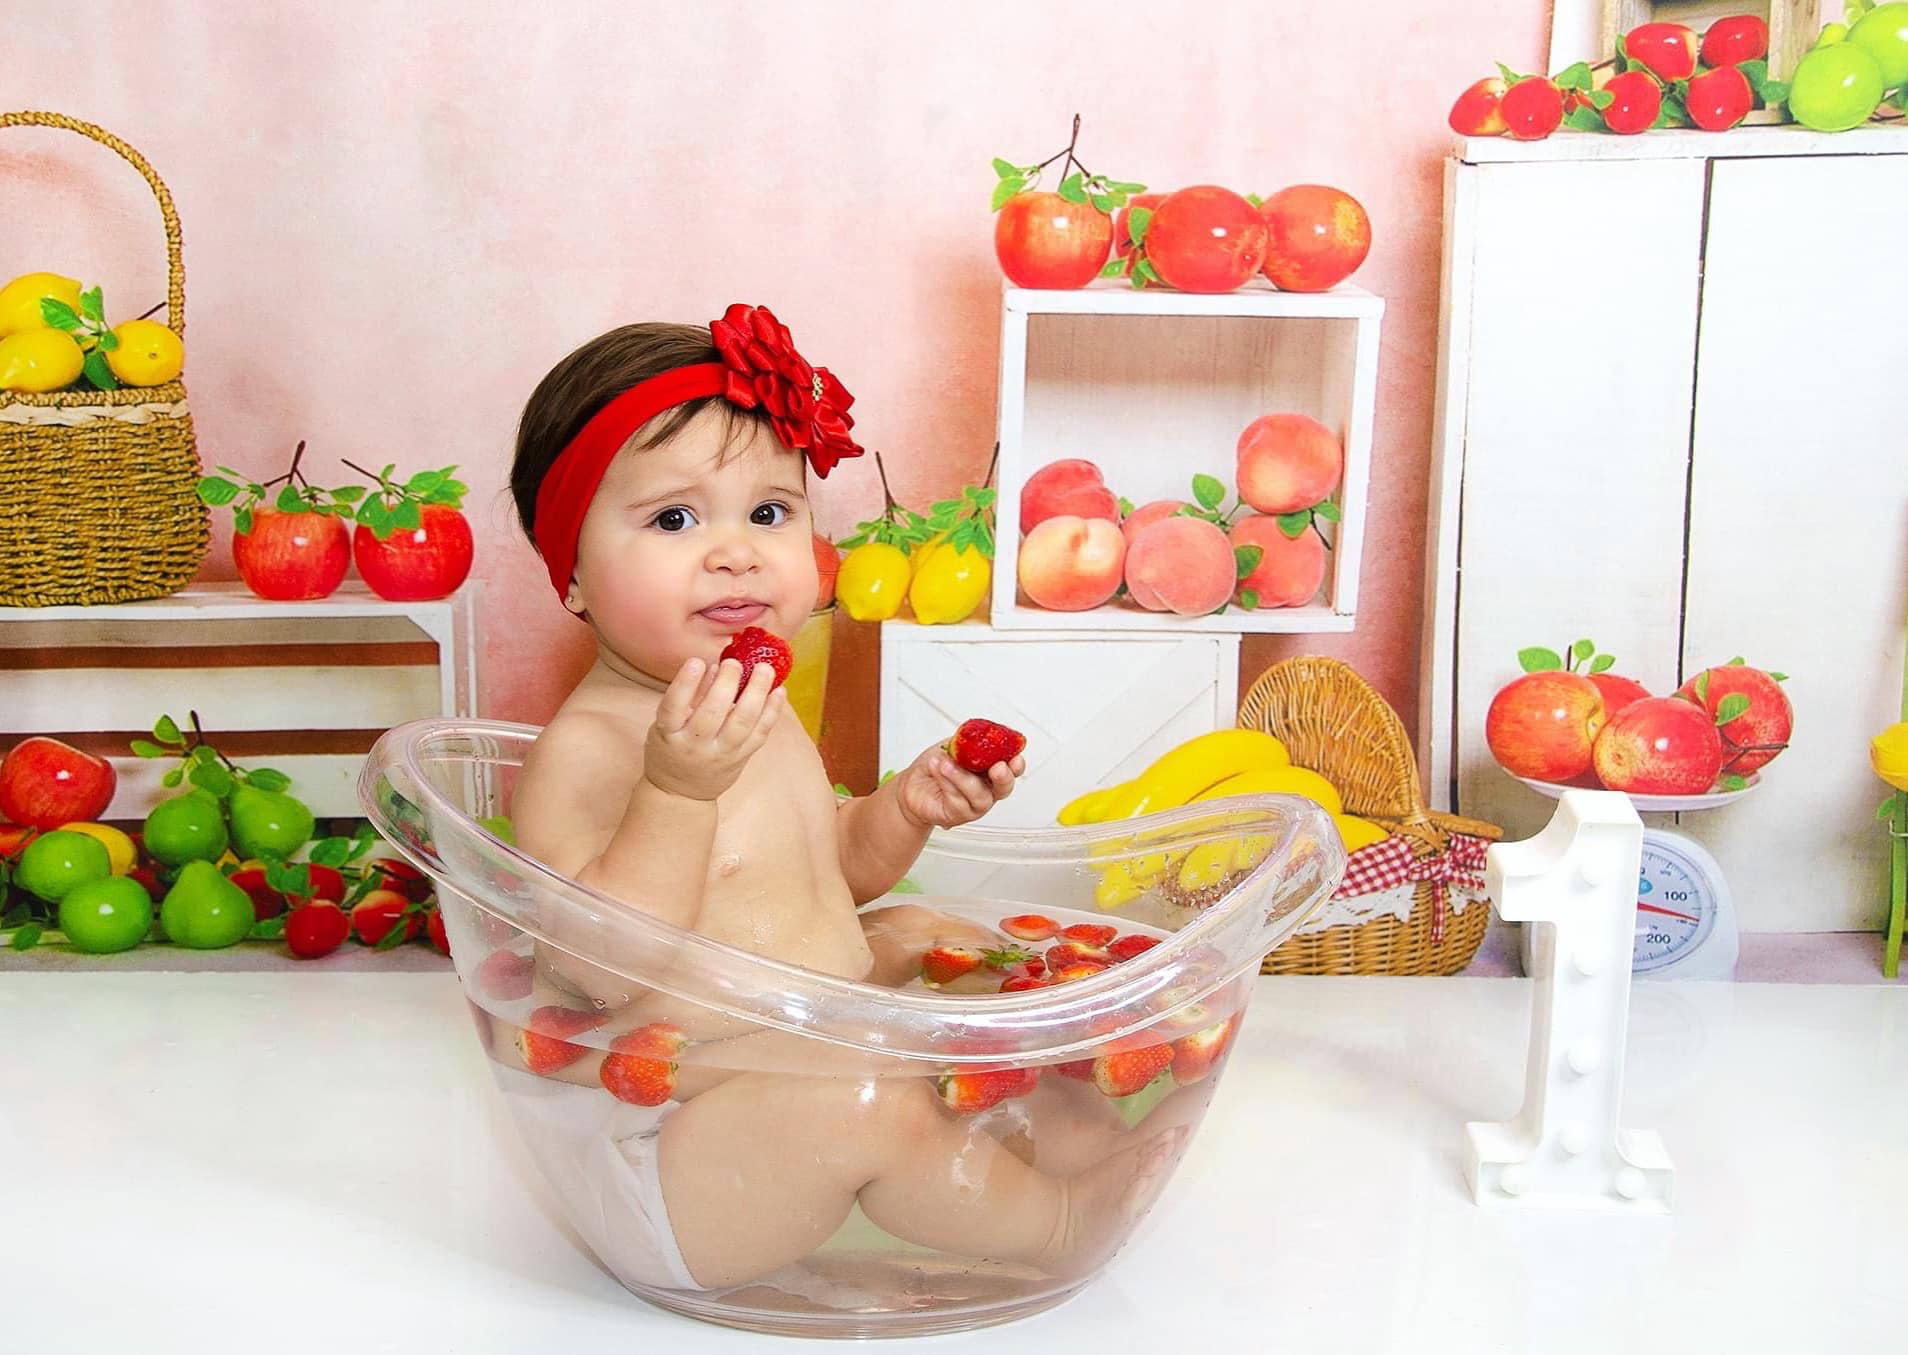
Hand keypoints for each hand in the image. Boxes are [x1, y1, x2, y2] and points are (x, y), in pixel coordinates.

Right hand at [642, 657, 783, 800]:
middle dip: (727, 683)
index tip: (697, 661)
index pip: (673, 707)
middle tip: (735, 663)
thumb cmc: (672, 749)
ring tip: (766, 669)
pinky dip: (772, 711)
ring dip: (757, 693)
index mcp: (669, 733)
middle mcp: (695, 745)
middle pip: (712, 713)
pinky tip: (779, 691)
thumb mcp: (667, 724)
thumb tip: (715, 666)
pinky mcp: (741, 758)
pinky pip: (760, 734)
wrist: (682, 793)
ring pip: (742, 723)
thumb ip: (691, 695)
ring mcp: (720, 754)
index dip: (685, 683)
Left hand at [893, 741, 1025, 830]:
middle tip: (997, 768)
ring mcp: (974, 806)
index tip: (1015, 758)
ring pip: (979, 796)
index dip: (1017, 765)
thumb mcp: (952, 745)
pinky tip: (938, 771)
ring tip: (945, 763)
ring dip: (962, 777)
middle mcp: (987, 790)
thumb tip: (976, 736)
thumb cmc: (935, 765)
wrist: (912, 784)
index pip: (1012, 769)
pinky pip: (958, 802)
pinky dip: (947, 783)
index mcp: (990, 770)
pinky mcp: (957, 816)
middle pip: (1004, 789)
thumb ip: (967, 742)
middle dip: (1003, 778)